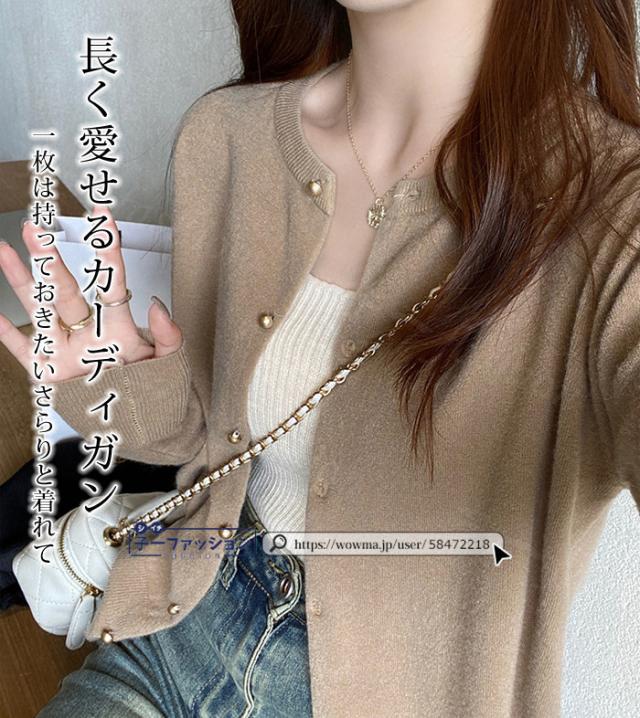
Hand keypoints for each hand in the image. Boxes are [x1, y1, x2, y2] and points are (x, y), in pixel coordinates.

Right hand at [0, 205, 182, 383]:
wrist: (138, 422)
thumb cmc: (152, 389)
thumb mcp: (169, 364)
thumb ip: (169, 337)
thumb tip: (158, 305)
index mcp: (117, 327)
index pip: (112, 281)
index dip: (108, 248)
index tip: (104, 215)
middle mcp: (86, 332)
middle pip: (66, 291)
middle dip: (51, 262)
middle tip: (38, 229)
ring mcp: (64, 350)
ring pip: (39, 310)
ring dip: (23, 281)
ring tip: (6, 249)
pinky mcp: (47, 371)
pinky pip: (22, 348)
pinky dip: (6, 332)